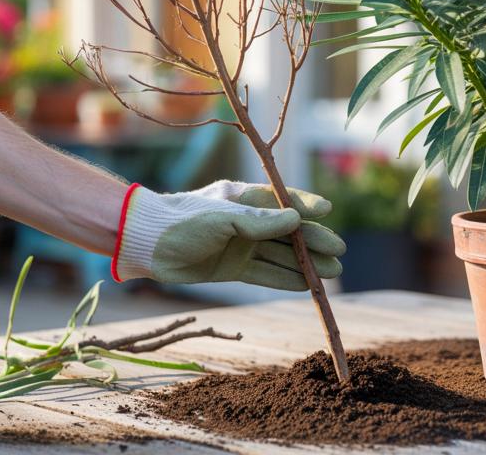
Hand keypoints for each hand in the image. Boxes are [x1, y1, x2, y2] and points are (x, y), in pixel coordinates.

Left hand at [112, 180, 344, 290]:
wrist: (146, 244)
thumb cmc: (183, 222)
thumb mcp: (224, 219)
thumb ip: (260, 222)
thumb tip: (297, 219)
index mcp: (245, 199)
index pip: (284, 200)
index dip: (306, 205)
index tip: (327, 211)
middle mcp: (247, 222)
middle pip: (288, 232)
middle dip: (314, 242)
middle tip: (339, 252)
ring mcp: (241, 246)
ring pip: (281, 255)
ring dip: (306, 263)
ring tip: (332, 272)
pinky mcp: (232, 268)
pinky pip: (266, 274)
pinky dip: (286, 279)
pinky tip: (307, 285)